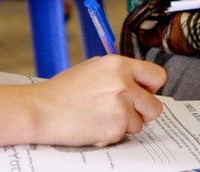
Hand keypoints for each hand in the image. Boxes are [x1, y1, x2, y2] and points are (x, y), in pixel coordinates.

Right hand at [31, 55, 165, 146]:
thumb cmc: (63, 90)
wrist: (42, 110)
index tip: (144, 92)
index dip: (151, 87)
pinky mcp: (114, 128)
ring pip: (140, 123)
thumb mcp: (93, 68)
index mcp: (118, 64)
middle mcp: (123, 84)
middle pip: (155, 106)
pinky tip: (95, 124)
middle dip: (142, 110)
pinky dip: (112, 133)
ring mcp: (120, 107)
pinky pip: (125, 135)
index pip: (158, 76)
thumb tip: (140, 81)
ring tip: (102, 115)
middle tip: (123, 109)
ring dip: (125, 123)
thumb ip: (120, 72)